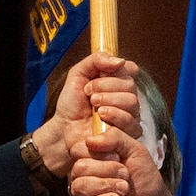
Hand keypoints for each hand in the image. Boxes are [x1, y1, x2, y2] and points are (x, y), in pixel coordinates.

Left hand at [30, 52, 139, 176]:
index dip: (116, 70)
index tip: (99, 74)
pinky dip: (115, 116)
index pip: (130, 69)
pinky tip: (100, 117)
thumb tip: (120, 61)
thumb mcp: (78, 74)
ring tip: (93, 106)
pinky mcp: (129, 135)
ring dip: (109, 101)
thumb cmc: (72, 104)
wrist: (64, 130)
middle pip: (130, 85)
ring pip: (132, 102)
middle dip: (106, 86)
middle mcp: (127, 98)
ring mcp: (130, 116)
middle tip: (89, 94)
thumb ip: (96, 60)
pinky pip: (132, 122)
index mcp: (118, 82)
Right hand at [70, 129, 179, 195]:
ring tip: (124, 189)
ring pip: (79, 186)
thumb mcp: (136, 150)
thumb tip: (91, 140)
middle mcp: (84, 177)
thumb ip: (115, 137)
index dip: (98, 152)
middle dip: (106, 170)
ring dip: (106, 185)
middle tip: (125, 175)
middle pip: (79, 167)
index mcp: (92, 159)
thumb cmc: (144, 180)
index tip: (118, 157)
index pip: (78, 149)